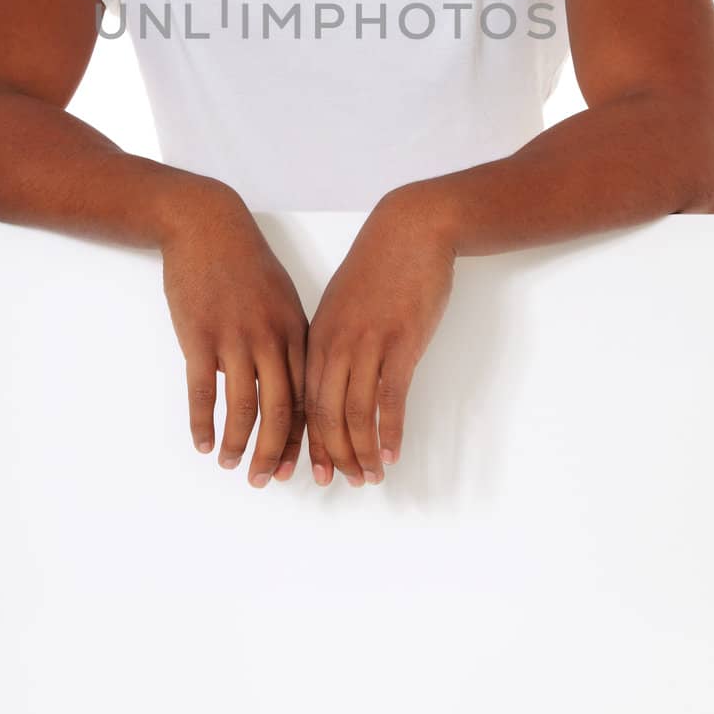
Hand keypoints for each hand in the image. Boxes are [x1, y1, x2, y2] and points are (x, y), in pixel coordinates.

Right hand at [160, 181, 308, 487]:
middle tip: (269, 481)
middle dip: (277, 453)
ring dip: (240, 445)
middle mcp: (271, 338)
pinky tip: (204, 443)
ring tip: (233, 466)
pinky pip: (204, 391)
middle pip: (281, 411)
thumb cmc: (246, 262)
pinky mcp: (199, 336)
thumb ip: (290, 340)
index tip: (306, 467)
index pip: (309, 396)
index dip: (308, 438)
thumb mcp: (281, 297)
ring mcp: (234, 337)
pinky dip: (204, 423)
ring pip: (244, 407)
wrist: (207, 226)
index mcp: (296, 331)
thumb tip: (298, 384)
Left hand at [305, 186, 456, 486]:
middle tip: (337, 483)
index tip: (304, 468)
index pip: (302, 399)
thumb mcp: (343, 304)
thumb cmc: (380, 266)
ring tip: (369, 477)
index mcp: (317, 335)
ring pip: (354, 413)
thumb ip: (334, 341)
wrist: (411, 230)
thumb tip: (330, 379)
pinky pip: (389, 398)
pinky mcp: (400, 342)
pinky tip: (391, 453)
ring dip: (360, 452)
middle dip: (328, 455)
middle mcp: (335, 344)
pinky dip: (388, 431)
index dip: (302, 440)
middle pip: (323, 413)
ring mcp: (367, 344)